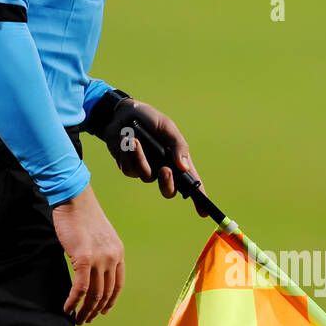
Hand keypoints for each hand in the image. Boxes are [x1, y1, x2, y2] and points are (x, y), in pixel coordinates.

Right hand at [51, 185, 124, 322]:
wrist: (75, 200)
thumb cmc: (82, 216)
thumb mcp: (99, 237)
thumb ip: (100, 254)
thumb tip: (91, 270)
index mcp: (118, 253)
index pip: (117, 285)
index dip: (110, 301)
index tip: (103, 311)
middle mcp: (112, 258)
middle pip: (106, 293)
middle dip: (95, 310)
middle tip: (85, 320)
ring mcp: (99, 259)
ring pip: (94, 294)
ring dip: (85, 310)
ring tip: (77, 319)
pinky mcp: (83, 259)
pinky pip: (80, 288)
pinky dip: (74, 301)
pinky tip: (68, 308)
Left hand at [101, 99, 209, 216]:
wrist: (121, 113)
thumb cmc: (149, 118)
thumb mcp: (167, 127)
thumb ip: (178, 145)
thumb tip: (184, 167)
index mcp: (177, 159)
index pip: (191, 182)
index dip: (199, 198)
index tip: (204, 212)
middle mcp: (163, 168)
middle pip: (168, 190)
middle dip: (167, 183)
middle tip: (165, 170)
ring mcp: (146, 169)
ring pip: (146, 176)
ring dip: (140, 158)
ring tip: (135, 140)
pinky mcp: (129, 168)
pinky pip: (130, 169)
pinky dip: (128, 154)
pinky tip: (126, 140)